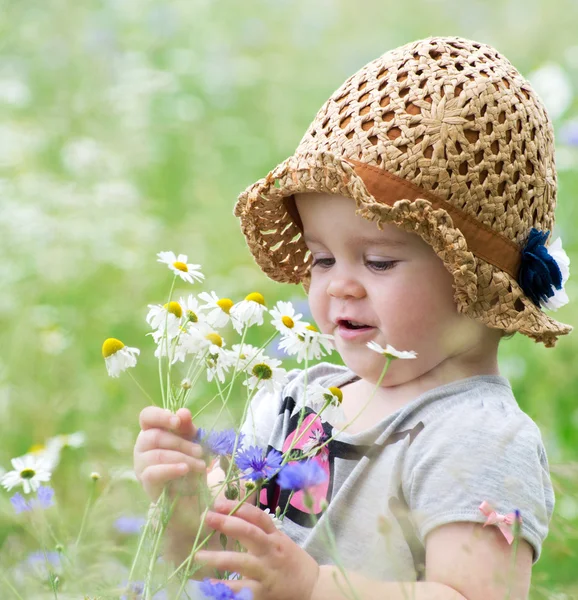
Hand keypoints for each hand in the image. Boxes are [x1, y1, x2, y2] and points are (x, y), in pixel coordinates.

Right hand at [134, 406, 205, 502]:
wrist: (191, 496)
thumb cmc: (189, 463)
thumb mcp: (193, 441)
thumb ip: (187, 427)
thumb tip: (183, 412)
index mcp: (152, 431)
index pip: (147, 416)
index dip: (160, 416)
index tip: (178, 421)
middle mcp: (141, 446)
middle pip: (155, 436)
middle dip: (181, 443)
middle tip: (200, 451)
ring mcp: (141, 465)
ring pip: (157, 455)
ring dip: (182, 458)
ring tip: (200, 465)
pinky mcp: (145, 482)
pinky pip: (153, 472)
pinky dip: (171, 469)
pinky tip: (185, 469)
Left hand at [195, 498, 319, 599]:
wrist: (312, 587)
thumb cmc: (291, 561)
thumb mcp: (280, 541)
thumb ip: (261, 531)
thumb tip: (233, 517)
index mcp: (275, 535)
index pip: (256, 516)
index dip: (237, 507)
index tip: (217, 502)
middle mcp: (271, 550)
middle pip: (248, 532)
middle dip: (226, 523)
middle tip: (206, 517)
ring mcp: (266, 570)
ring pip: (241, 561)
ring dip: (218, 558)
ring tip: (198, 555)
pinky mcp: (263, 591)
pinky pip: (241, 588)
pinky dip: (225, 586)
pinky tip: (210, 584)